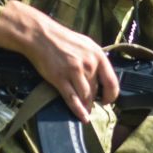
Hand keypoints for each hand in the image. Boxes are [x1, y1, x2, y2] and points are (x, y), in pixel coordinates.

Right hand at [0, 0, 117, 121]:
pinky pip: (72, 99)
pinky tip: (82, 117)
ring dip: (86, 106)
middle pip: (96, 91)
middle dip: (94, 100)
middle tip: (91, 105)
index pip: (112, 82)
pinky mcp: (60, 78)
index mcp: (98, 56)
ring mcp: (74, 72)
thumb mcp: (86, 45)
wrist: (40, 35)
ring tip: (86, 111)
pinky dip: (78, 110)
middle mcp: (88, 64)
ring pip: (85, 97)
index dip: (111, 96)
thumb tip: (102, 77)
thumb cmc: (63, 39)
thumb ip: (95, 60)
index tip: (107, 100)